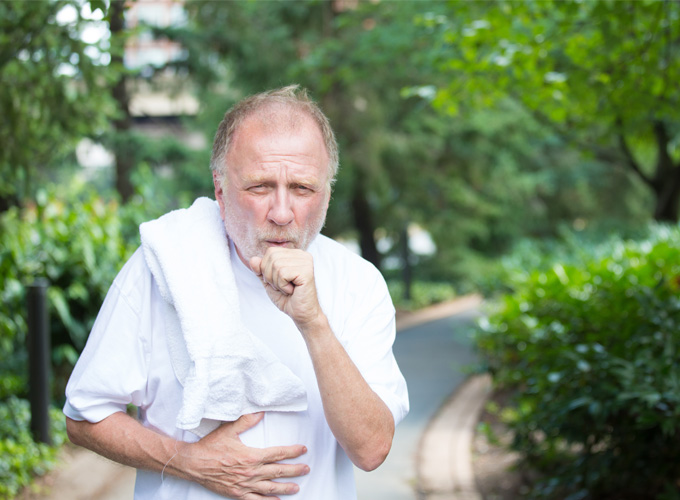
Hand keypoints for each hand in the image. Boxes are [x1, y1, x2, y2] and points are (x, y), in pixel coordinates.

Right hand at [179, 413, 308, 498]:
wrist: (193, 464)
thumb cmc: (210, 447)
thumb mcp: (229, 430)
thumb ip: (247, 421)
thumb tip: (261, 412)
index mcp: (251, 456)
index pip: (278, 453)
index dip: (292, 452)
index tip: (303, 450)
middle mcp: (250, 472)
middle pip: (278, 472)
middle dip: (294, 470)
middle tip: (306, 469)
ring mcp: (244, 485)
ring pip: (270, 488)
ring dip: (285, 488)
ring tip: (296, 488)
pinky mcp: (237, 494)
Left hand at [250, 248, 324, 331]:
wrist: (301, 314)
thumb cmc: (288, 298)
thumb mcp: (269, 282)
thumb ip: (260, 270)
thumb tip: (253, 259)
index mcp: (294, 254)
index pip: (270, 251)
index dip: (267, 269)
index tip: (279, 281)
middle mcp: (302, 254)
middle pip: (272, 257)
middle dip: (271, 276)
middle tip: (283, 287)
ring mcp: (305, 262)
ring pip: (276, 265)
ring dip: (277, 282)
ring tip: (288, 289)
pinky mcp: (306, 271)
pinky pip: (282, 273)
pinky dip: (283, 286)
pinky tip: (292, 290)